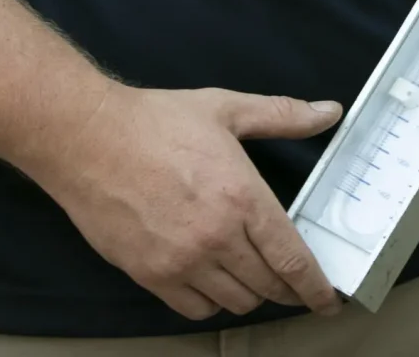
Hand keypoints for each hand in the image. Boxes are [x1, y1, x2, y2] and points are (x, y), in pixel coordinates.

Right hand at [35, 82, 341, 321]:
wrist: (89, 139)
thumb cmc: (156, 120)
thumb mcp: (226, 108)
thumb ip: (282, 114)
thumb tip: (329, 111)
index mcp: (241, 196)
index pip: (290, 257)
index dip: (314, 286)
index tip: (328, 301)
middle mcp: (217, 236)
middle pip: (266, 285)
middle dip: (286, 289)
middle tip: (292, 284)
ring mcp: (182, 262)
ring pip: (234, 302)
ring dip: (250, 294)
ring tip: (252, 277)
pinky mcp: (151, 276)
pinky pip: (195, 309)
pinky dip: (211, 302)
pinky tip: (214, 282)